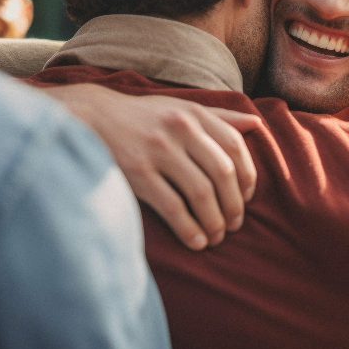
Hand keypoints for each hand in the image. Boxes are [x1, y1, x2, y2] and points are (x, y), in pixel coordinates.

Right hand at [43, 84, 260, 249]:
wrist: (92, 116)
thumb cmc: (143, 117)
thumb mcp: (180, 108)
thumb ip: (218, 117)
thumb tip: (256, 124)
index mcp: (194, 113)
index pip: (235, 146)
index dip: (247, 177)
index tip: (245, 198)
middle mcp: (180, 128)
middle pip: (223, 172)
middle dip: (233, 205)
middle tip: (234, 225)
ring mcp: (158, 149)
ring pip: (201, 192)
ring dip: (214, 221)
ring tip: (215, 237)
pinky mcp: (138, 171)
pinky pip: (173, 206)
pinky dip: (189, 228)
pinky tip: (196, 241)